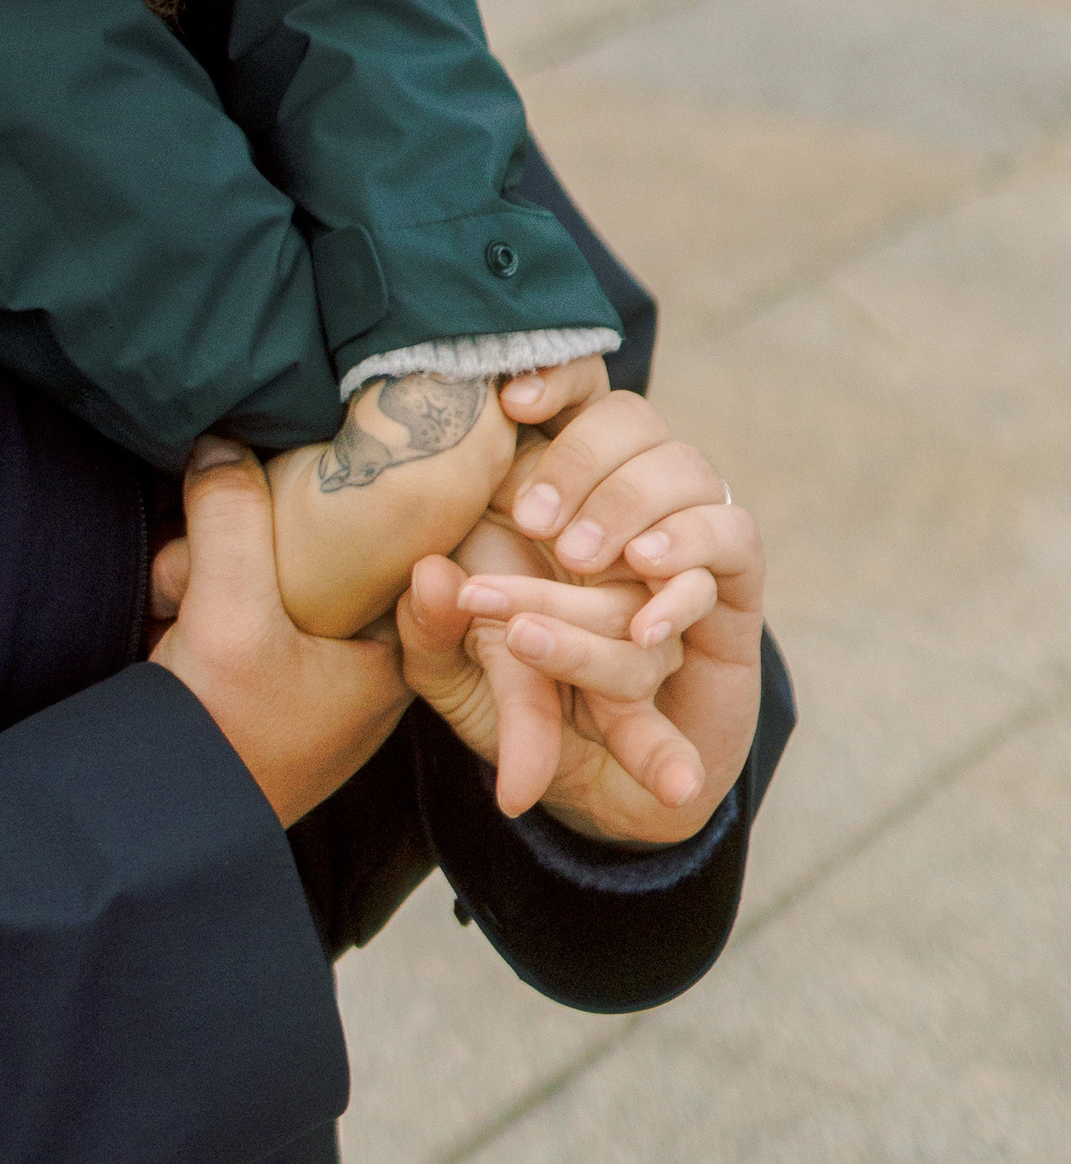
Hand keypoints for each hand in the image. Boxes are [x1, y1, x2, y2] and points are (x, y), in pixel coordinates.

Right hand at [149, 436, 408, 828]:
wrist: (154, 825)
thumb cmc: (220, 735)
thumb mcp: (229, 613)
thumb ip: (232, 520)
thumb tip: (222, 440)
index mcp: (389, 662)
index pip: (409, 554)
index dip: (377, 502)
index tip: (336, 460)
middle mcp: (360, 670)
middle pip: (341, 559)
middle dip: (279, 527)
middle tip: (237, 497)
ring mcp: (308, 679)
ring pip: (286, 578)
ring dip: (232, 560)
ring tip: (184, 567)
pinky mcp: (258, 682)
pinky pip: (247, 604)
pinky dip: (212, 587)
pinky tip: (172, 588)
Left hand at [407, 393, 766, 842]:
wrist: (604, 791)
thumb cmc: (521, 707)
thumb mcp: (459, 678)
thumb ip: (434, 637)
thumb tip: (430, 578)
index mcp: (555, 489)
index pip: (572, 387)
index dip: (555, 373)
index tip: (510, 403)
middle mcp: (626, 495)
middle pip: (629, 418)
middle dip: (579, 460)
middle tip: (534, 525)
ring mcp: (684, 535)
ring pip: (685, 473)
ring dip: (633, 506)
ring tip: (584, 561)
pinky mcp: (733, 590)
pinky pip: (733, 544)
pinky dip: (690, 571)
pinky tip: (646, 620)